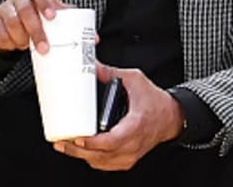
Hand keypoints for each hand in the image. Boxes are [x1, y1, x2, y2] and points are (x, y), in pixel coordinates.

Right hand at [0, 0, 67, 53]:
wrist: (14, 28)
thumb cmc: (40, 21)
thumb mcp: (54, 19)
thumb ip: (72, 26)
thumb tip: (95, 40)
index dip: (45, 2)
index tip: (53, 17)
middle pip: (25, 9)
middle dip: (35, 29)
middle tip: (44, 48)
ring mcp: (4, 9)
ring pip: (11, 21)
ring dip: (21, 37)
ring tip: (28, 46)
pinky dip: (8, 42)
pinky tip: (14, 45)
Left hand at [53, 64, 183, 170]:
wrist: (170, 117)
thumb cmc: (155, 101)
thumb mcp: (135, 80)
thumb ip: (112, 74)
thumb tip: (92, 68)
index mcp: (135, 125)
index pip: (112, 141)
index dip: (92, 143)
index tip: (77, 138)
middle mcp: (132, 144)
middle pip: (101, 155)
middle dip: (77, 150)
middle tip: (61, 142)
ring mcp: (130, 154)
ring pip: (101, 163)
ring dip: (81, 156)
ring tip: (65, 145)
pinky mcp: (127, 159)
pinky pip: (105, 164)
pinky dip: (91, 159)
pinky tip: (80, 151)